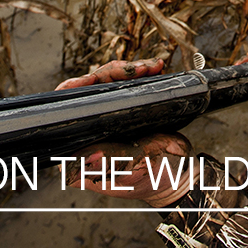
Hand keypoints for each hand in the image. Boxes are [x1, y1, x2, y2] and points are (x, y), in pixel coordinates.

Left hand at [55, 58, 192, 206]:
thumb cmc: (155, 180)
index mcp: (83, 149)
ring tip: (150, 68)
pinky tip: (154, 68)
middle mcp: (93, 131)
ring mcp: (111, 118)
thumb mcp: (133, 173)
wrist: (180, 176)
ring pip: (110, 82)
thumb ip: (112, 164)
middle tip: (138, 70)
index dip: (73, 90)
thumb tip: (89, 156)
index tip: (91, 79)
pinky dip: (142, 73)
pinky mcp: (128, 109)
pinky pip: (129, 85)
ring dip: (130, 71)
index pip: (66, 112)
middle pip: (91, 90)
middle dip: (113, 73)